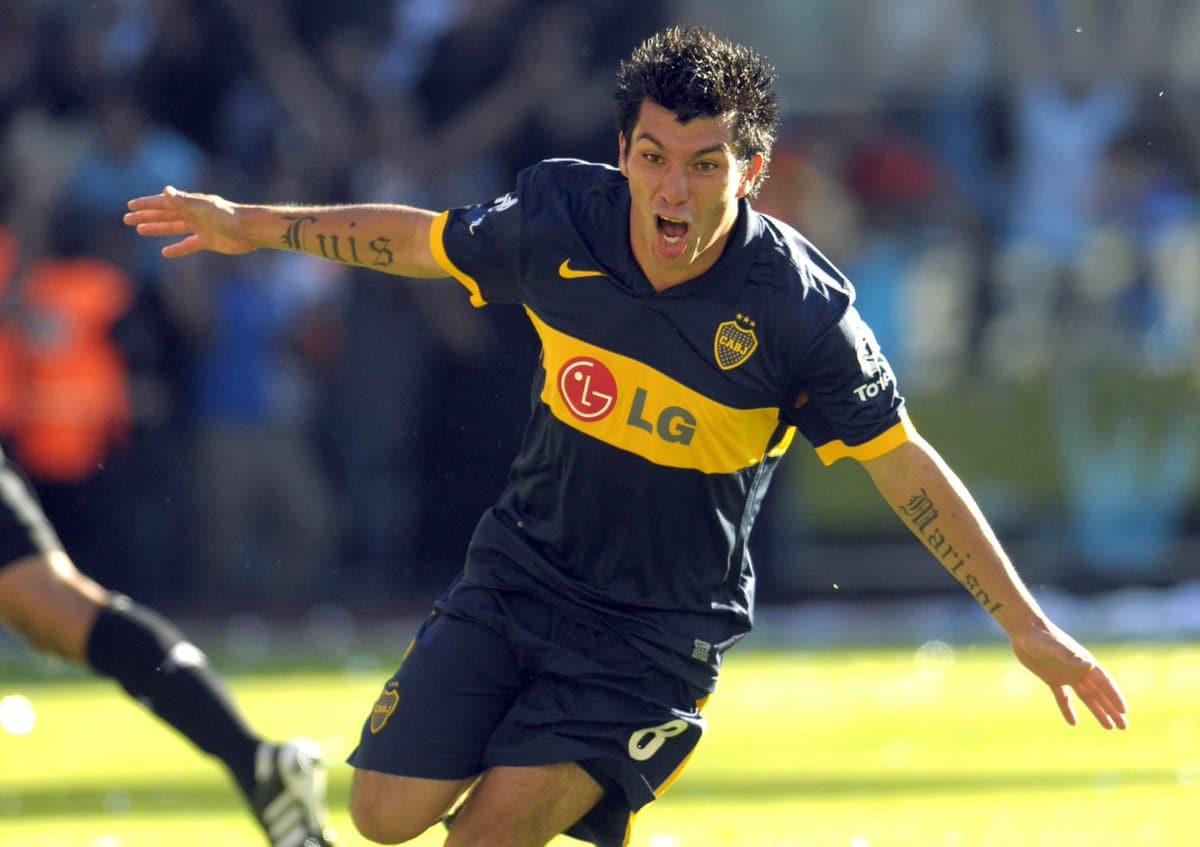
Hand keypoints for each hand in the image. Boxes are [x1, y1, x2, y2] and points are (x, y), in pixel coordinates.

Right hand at [124, 186, 255, 257]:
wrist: (247, 230)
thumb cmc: (226, 215)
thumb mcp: (201, 207)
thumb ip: (183, 201)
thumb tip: (165, 190)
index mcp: (190, 203)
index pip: (163, 203)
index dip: (146, 204)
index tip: (129, 205)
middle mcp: (193, 214)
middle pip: (165, 215)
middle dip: (146, 216)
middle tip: (127, 219)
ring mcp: (200, 227)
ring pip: (173, 228)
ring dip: (157, 228)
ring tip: (140, 231)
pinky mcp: (208, 241)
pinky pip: (188, 245)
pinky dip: (177, 248)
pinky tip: (165, 252)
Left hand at [1010, 622, 1128, 729]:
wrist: (1024, 630)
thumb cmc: (1040, 637)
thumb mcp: (1055, 648)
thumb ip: (1071, 657)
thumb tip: (1090, 665)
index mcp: (1083, 663)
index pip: (1104, 683)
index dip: (1115, 697)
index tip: (1124, 711)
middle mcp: (1078, 670)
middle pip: (1099, 694)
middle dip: (1112, 709)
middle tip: (1124, 726)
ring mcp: (1066, 675)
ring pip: (1086, 697)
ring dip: (1097, 711)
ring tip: (1109, 726)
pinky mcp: (1051, 678)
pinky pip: (1063, 697)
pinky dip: (1068, 709)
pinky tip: (1073, 723)